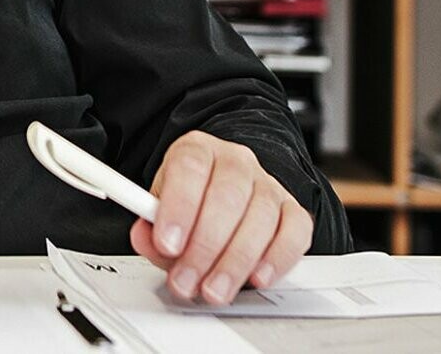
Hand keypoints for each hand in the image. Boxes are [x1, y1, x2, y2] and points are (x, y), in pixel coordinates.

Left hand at [129, 131, 313, 303]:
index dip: (178, 207)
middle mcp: (236, 161)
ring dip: (235, 262)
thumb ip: (149, 225)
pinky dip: (277, 258)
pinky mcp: (293, 210)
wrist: (222, 188)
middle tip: (187, 280)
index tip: (167, 245)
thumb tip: (145, 238)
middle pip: (227, 197)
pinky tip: (256, 278)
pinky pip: (295, 233)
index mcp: (197, 150)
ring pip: (260, 217)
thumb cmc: (190, 201)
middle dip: (204, 247)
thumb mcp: (161, 206)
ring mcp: (268, 184)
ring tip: (213, 289)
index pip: (189, 168)